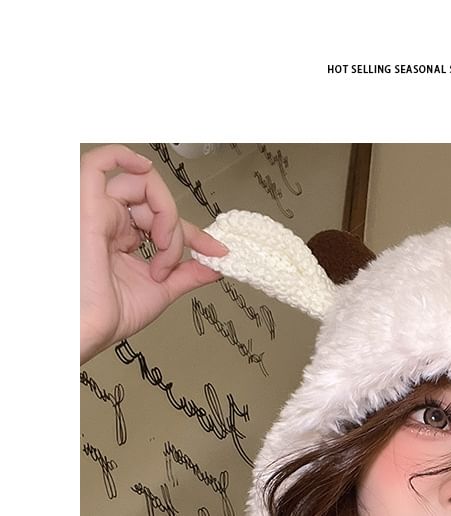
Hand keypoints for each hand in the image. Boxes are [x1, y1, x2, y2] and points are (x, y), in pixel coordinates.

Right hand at [80, 144, 227, 363]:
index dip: (196, 235)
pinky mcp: (86, 205)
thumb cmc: (107, 316)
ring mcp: (96, 211)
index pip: (165, 222)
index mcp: (120, 240)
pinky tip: (144, 170)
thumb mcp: (160, 291)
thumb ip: (188, 274)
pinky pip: (99, 163)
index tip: (218, 250)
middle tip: (170, 262)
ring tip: (161, 247)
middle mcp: (108, 223)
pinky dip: (124, 156)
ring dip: (165, 214)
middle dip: (177, 231)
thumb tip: (216, 265)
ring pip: (143, 186)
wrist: (86, 329)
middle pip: (156, 203)